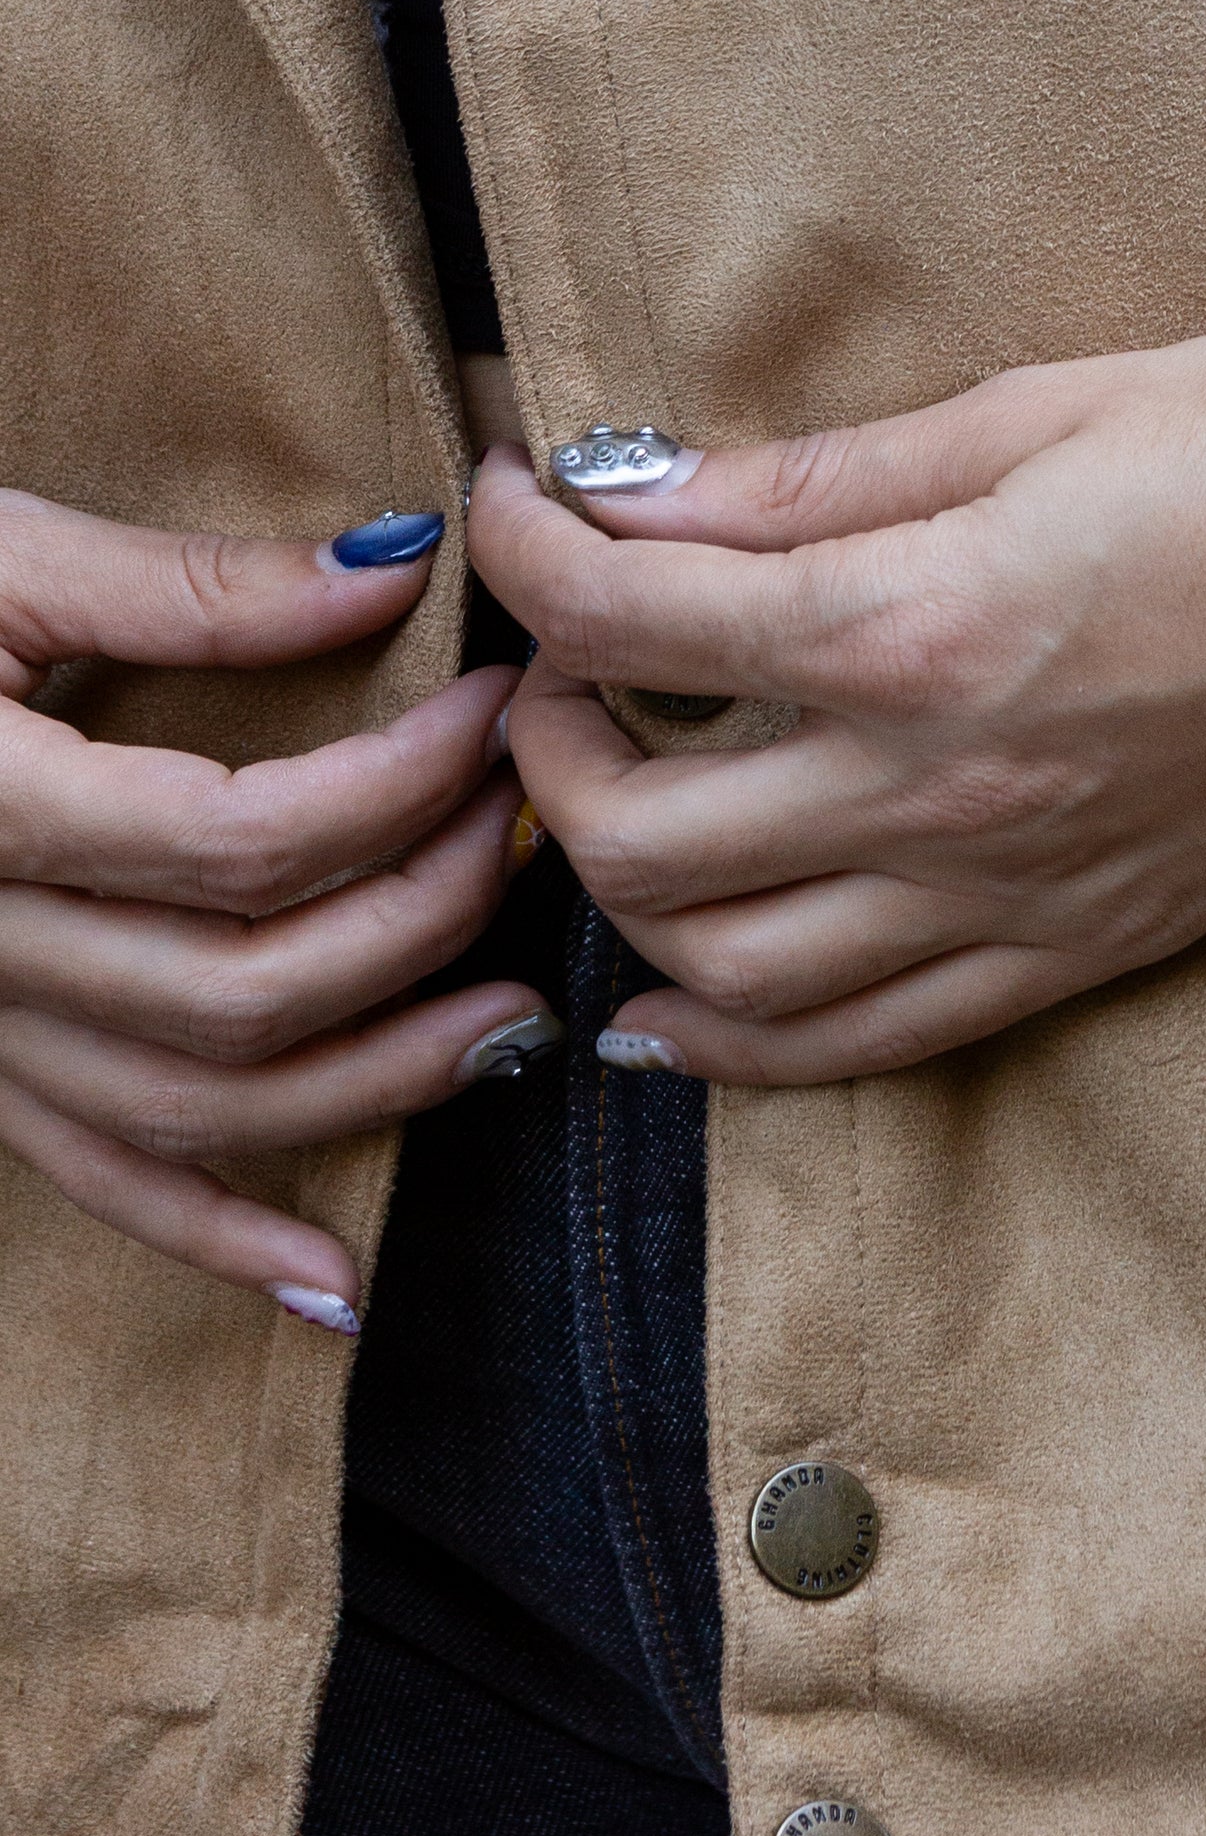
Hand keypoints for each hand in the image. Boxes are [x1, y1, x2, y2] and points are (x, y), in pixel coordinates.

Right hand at [0, 488, 549, 1324]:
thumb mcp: (2, 553)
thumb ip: (194, 585)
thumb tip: (394, 571)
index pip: (241, 842)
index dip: (397, 786)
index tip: (495, 710)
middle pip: (240, 988)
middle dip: (418, 915)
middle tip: (523, 825)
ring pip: (194, 1108)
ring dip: (372, 1081)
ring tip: (513, 1021)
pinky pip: (100, 1179)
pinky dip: (219, 1240)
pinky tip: (337, 1282)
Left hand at [468, 333, 1205, 1084]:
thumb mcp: (1024, 409)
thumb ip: (815, 478)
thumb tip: (633, 490)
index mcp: (914, 625)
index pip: (625, 614)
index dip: (525, 546)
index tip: (510, 498)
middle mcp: (937, 786)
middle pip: (634, 830)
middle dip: (548, 748)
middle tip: (564, 668)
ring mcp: (1006, 889)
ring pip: (725, 967)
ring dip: (623, 901)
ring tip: (615, 809)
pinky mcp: (1074, 946)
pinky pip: (864, 1045)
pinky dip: (735, 1049)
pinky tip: (665, 1018)